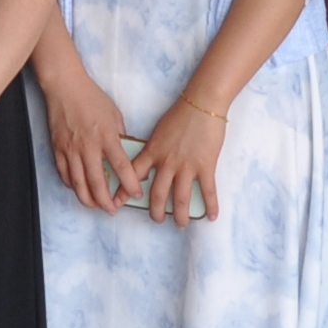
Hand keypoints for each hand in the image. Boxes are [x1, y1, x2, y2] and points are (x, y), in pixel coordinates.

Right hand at [37, 51, 134, 213]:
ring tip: (96, 206)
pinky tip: (79, 189)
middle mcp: (88, 146)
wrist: (65, 87)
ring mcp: (70, 149)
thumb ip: (120, 136)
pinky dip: (72, 185)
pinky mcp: (57, 149)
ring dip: (88, 199)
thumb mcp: (114, 114)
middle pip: (97, 182)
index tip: (135, 194)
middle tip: (113, 210)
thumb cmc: (91, 98)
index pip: (121, 167)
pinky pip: (64, 174)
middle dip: (106, 201)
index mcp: (106, 137)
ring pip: (78, 183)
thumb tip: (126, 154)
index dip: (130, 184)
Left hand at [133, 93, 225, 225]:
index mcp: (153, 152)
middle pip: (157, 193)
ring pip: (180, 198)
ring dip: (179, 215)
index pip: (133, 175)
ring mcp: (187, 166)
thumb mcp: (159, 131)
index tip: (116, 203)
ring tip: (180, 224)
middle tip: (156, 219)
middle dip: (155, 211)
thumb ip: (153, 148)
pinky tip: (211, 217)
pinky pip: (207, 191)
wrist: (202, 103)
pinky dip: (210, 205)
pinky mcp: (206, 166)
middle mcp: (167, 162)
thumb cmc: (180, 114)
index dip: (123, 191)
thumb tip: (148, 161)